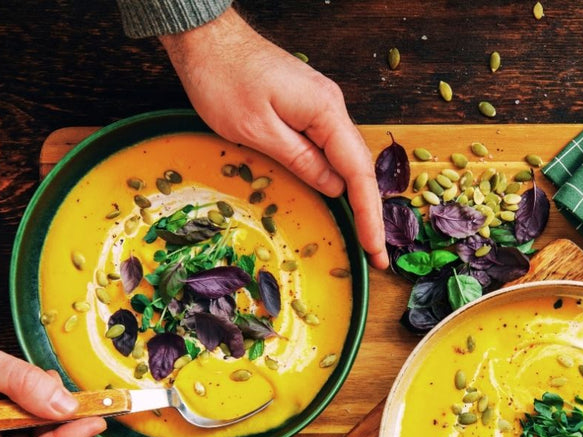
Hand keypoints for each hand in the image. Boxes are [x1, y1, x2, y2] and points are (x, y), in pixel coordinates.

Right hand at [0, 325, 105, 436]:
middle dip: (59, 425)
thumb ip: (20, 384)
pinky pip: (21, 412)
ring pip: (29, 431)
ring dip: (48, 408)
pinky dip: (36, 396)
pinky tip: (35, 379)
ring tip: (44, 381)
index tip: (93, 421)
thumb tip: (64, 405)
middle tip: (85, 401)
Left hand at [159, 8, 388, 269]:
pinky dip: (338, 177)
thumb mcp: (258, 130)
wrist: (205, 36)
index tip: (377, 250)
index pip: (358, 173)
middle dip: (370, 213)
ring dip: (356, 198)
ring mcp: (320, 106)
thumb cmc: (222, 78)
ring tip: (363, 234)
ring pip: (346, 159)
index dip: (369, 216)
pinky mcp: (306, 107)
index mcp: (325, 112)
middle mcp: (332, 107)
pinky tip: (339, 199)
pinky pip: (330, 148)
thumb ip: (300, 160)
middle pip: (360, 168)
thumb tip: (334, 188)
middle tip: (376, 254)